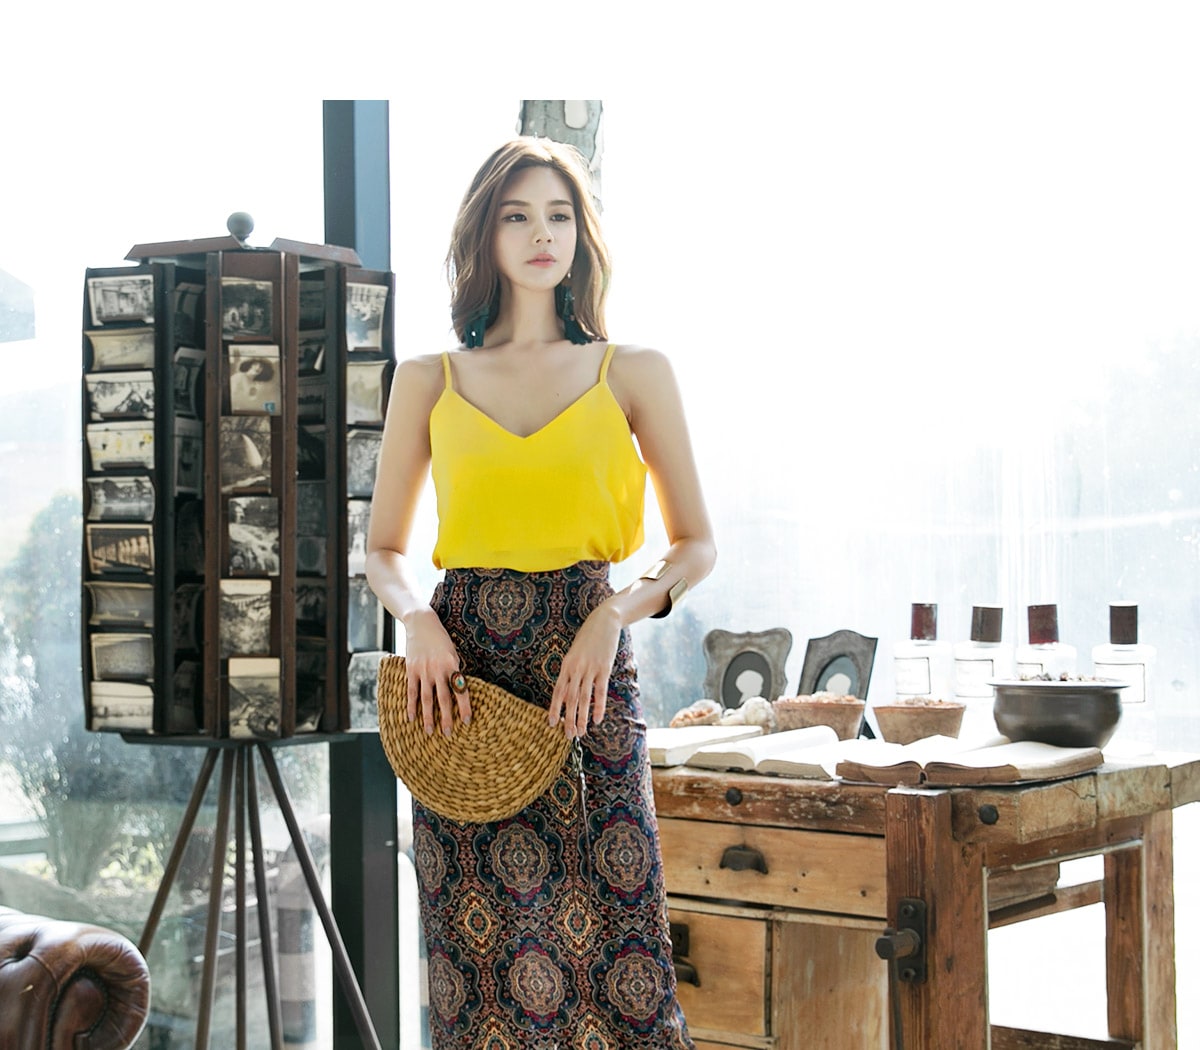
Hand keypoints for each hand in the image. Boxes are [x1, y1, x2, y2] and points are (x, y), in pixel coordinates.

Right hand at [402, 609, 470, 735]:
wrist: (422, 623)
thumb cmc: (441, 639)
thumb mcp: (453, 653)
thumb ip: (454, 671)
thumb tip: (459, 690)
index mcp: (452, 665)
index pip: (460, 690)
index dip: (464, 707)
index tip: (467, 721)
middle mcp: (438, 669)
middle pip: (443, 698)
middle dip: (446, 717)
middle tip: (448, 733)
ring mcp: (423, 670)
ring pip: (426, 699)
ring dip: (428, 717)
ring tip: (430, 732)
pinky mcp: (411, 669)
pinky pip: (411, 691)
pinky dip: (411, 706)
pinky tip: (411, 718)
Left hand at [549, 604, 620, 738]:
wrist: (604, 621)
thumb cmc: (588, 638)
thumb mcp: (575, 652)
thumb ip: (572, 670)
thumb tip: (568, 690)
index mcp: (566, 665)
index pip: (558, 691)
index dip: (554, 708)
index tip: (551, 724)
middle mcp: (575, 668)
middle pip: (569, 698)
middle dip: (568, 719)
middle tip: (568, 736)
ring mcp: (590, 668)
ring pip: (583, 698)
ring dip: (581, 717)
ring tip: (580, 732)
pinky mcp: (604, 668)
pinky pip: (600, 691)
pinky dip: (598, 706)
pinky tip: (597, 719)